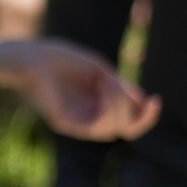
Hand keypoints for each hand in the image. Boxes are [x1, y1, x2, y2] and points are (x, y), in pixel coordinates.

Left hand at [0, 39, 158, 140]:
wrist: (32, 57)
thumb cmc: (62, 59)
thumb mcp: (100, 71)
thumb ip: (120, 88)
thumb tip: (141, 103)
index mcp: (99, 107)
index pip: (129, 124)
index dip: (146, 117)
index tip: (155, 100)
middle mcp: (88, 118)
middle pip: (125, 129)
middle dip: (133, 109)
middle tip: (120, 84)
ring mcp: (76, 122)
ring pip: (112, 129)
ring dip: (117, 103)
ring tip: (104, 80)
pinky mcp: (64, 123)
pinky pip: (95, 127)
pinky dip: (106, 108)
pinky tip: (100, 87)